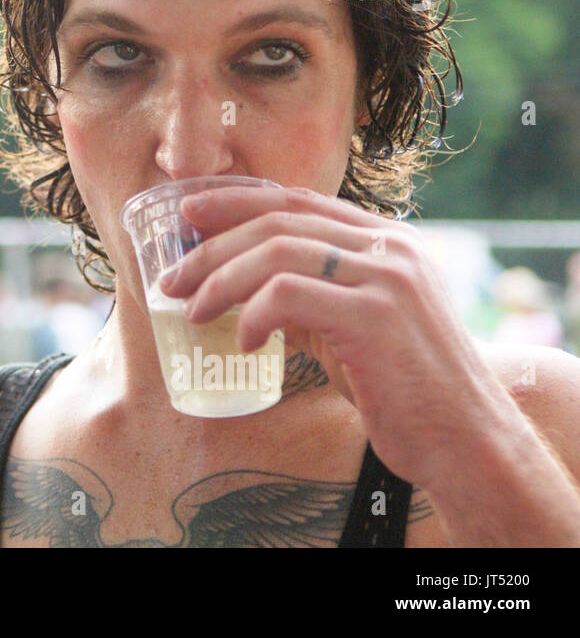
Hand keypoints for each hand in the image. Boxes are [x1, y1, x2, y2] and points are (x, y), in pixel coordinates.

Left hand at [157, 184, 507, 487]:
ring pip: (277, 251)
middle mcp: (391, 245)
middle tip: (171, 278)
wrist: (466, 439)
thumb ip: (309, 293)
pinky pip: (289, 296)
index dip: (236, 201)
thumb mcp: (353, 322)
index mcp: (388, 237)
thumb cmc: (402, 387)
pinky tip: (245, 343)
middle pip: (279, 220)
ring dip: (221, 281)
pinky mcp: (375, 317)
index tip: (188, 214)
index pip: (297, 199)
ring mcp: (386, 277)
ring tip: (192, 311)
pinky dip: (253, 315)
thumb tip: (238, 284)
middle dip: (213, 247)